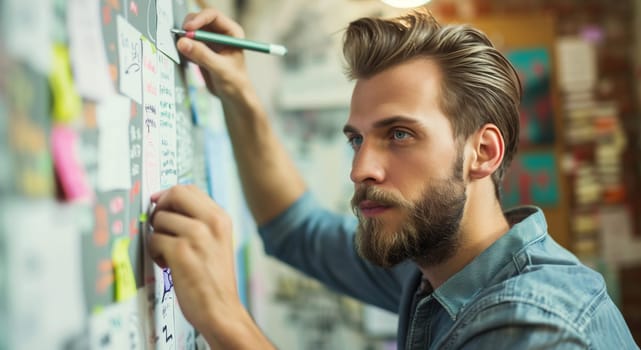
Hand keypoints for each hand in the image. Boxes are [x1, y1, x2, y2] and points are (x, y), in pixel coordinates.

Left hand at [147, 185, 241, 344]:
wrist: (221, 309)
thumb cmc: (214, 279)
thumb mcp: (216, 242)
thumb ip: (198, 221)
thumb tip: (166, 202)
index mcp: (221, 218)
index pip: (188, 189)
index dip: (168, 196)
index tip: (161, 208)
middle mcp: (212, 222)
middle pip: (174, 194)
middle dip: (160, 209)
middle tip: (160, 228)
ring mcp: (197, 235)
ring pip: (160, 219)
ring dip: (157, 236)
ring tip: (168, 254)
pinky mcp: (181, 252)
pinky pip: (154, 239)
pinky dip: (154, 253)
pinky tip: (167, 265)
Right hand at [177, 9, 251, 98]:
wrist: (233, 97)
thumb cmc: (235, 82)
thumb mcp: (220, 68)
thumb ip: (203, 55)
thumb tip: (183, 42)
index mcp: (231, 32)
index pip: (213, 16)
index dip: (199, 19)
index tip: (188, 28)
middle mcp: (219, 34)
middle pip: (199, 21)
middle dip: (188, 28)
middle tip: (181, 40)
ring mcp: (209, 42)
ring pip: (191, 32)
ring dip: (184, 39)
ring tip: (186, 53)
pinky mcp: (201, 51)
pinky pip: (187, 44)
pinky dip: (184, 49)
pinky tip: (190, 61)